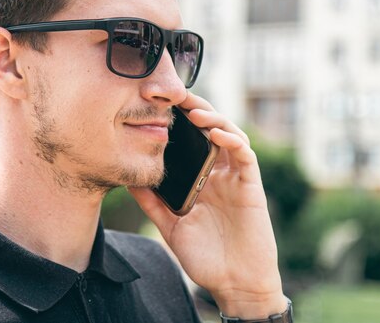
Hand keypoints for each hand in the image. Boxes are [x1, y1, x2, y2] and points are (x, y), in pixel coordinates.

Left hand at [129, 92, 286, 318]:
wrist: (234, 283)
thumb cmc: (205, 257)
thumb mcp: (171, 226)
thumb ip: (152, 203)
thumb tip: (127, 180)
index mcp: (202, 180)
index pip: (192, 142)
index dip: (181, 123)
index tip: (160, 106)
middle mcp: (220, 174)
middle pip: (211, 131)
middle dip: (197, 111)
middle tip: (176, 97)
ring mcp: (236, 178)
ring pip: (230, 136)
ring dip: (215, 120)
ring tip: (194, 112)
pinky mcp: (251, 186)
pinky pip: (245, 156)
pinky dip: (233, 141)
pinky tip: (217, 134)